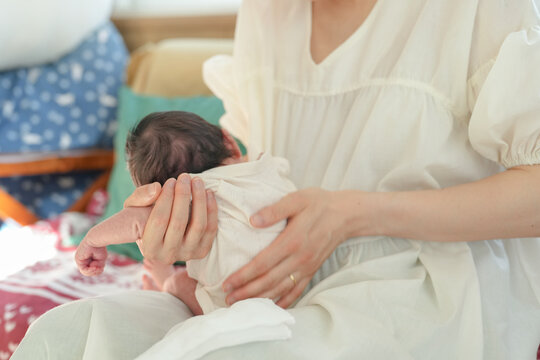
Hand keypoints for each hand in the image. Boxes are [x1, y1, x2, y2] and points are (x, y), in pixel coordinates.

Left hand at [75, 240, 107, 275]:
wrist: (96, 239)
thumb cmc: (100, 248)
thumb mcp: (100, 260)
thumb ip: (97, 267)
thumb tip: (92, 272)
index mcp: (86, 259)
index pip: (90, 270)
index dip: (96, 271)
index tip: (101, 268)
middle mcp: (82, 260)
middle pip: (87, 272)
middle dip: (94, 272)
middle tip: (100, 268)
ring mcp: (79, 260)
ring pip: (84, 272)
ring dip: (92, 271)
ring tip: (97, 267)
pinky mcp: (78, 259)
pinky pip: (83, 269)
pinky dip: (89, 270)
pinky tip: (93, 266)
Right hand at [123, 174, 217, 263]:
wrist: (165, 232)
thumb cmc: (145, 217)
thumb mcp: (133, 207)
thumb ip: (140, 197)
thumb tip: (157, 189)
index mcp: (149, 248)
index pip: (159, 220)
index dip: (166, 198)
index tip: (170, 181)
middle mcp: (168, 256)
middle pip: (179, 222)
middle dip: (183, 195)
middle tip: (184, 177)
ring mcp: (188, 254)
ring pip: (198, 225)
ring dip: (199, 199)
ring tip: (197, 181)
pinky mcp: (203, 250)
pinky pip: (211, 229)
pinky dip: (211, 209)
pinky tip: (208, 192)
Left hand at [222, 188, 350, 307]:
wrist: (345, 215)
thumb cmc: (318, 203)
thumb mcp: (296, 199)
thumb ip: (274, 210)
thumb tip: (252, 220)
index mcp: (292, 240)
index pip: (262, 263)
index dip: (243, 275)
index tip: (227, 283)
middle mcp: (299, 258)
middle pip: (268, 280)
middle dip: (246, 292)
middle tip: (228, 298)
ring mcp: (307, 267)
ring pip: (280, 288)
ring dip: (260, 298)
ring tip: (242, 304)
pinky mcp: (312, 270)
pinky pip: (297, 290)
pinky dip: (284, 301)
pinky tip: (272, 307)